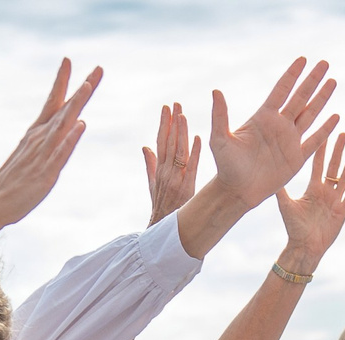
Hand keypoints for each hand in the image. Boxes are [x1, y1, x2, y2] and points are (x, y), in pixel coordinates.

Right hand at [0, 60, 102, 254]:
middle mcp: (40, 138)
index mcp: (37, 133)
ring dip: (76, 105)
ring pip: (63, 125)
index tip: (68, 59)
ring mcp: (43, 154)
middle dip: (83, 88)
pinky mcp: (46, 172)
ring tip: (88, 85)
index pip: (53, 102)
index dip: (61, 81)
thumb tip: (61, 130)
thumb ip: (46, 142)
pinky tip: (80, 126)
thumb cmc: (12, 182)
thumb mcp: (31, 156)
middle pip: (65, 108)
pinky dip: (70, 138)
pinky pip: (60, 153)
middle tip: (99, 68)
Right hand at [144, 101, 199, 222]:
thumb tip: (145, 146)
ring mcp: (176, 180)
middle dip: (171, 123)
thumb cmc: (160, 208)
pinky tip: (198, 138)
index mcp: (158, 170)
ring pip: (178, 151)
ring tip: (183, 114)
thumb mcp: (152, 185)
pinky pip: (191, 168)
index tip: (166, 108)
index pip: (160, 142)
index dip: (163, 124)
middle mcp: (166, 172)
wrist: (163, 231)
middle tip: (175, 104)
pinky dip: (195, 153)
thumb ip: (149, 165)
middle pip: (168, 143)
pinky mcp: (187, 188)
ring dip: (181, 133)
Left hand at [205, 57, 338, 211]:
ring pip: (310, 114)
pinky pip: (314, 141)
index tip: (303, 59)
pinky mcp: (296, 159)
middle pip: (300, 97)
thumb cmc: (226, 166)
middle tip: (325, 63)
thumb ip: (220, 115)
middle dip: (312, 80)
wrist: (237, 192)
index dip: (292, 74)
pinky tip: (335, 117)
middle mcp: (278, 125)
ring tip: (332, 81)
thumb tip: (216, 91)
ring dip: (322, 98)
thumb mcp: (220, 139)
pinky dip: (325, 129)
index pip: (281, 90)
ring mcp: (289, 141)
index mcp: (263, 118)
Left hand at [274, 130, 344, 268]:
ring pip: (344, 176)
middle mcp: (325, 192)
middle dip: (337, 150)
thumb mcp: (286, 205)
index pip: (318, 165)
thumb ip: (281, 190)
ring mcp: (335, 200)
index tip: (325, 134)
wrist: (304, 247)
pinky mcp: (342, 209)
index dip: (322, 150)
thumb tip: (270, 174)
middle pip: (333, 166)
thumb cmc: (293, 228)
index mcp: (312, 189)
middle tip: (342, 133)